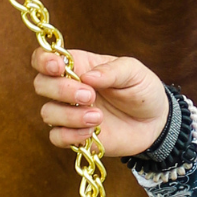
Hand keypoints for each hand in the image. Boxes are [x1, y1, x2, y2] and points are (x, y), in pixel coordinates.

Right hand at [31, 47, 170, 157]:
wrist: (155, 122)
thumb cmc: (142, 89)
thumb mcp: (134, 72)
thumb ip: (111, 70)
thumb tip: (87, 76)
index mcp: (79, 66)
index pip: (46, 58)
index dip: (44, 60)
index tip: (58, 67)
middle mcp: (68, 88)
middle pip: (41, 84)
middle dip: (61, 90)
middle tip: (90, 96)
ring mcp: (70, 113)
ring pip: (48, 112)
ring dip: (70, 115)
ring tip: (98, 117)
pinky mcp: (75, 136)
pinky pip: (57, 137)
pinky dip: (71, 135)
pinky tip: (91, 133)